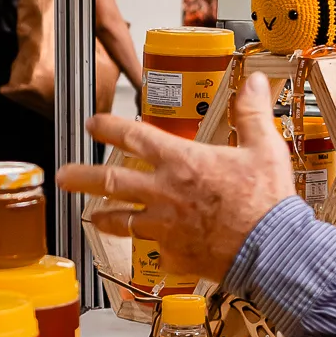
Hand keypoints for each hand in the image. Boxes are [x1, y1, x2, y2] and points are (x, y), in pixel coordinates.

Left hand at [57, 74, 292, 282]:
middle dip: (82, 177)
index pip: (134, 137)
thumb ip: (251, 114)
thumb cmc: (267, 202)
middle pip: (112, 182)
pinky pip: (155, 250)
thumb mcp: (264, 149)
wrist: (272, 252)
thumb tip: (252, 82)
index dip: (109, 127)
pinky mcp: (173, 254)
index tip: (92, 124)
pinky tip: (151, 248)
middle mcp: (165, 193)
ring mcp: (164, 227)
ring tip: (91, 214)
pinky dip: (153, 247)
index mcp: (182, 162)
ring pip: (122, 220)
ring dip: (104, 215)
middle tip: (62, 176)